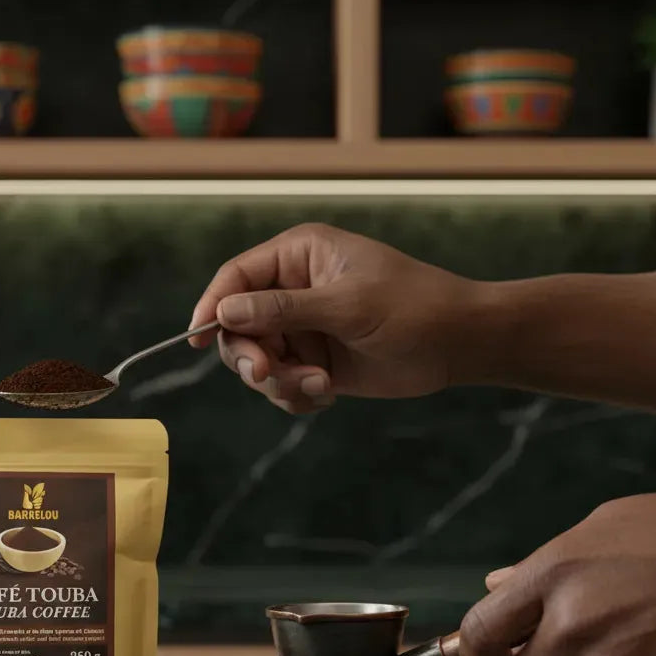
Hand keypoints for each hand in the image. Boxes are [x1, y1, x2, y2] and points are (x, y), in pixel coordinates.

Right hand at [189, 223, 486, 413]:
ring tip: (320, 387)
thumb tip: (224, 312)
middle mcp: (293, 292)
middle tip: (270, 375)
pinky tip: (328, 396)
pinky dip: (296, 397)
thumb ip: (283, 310)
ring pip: (259, 363)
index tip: (197, 338)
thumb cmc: (412, 307)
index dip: (211, 306)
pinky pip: (283, 387)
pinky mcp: (315, 364)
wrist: (458, 343)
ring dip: (280, 383)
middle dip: (250, 356)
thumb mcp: (347, 305)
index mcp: (298, 257)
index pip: (236, 278)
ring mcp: (304, 330)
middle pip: (238, 327)